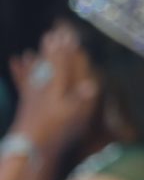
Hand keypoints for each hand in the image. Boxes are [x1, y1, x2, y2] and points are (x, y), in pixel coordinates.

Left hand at [10, 25, 99, 155]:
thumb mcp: (72, 118)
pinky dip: (19, 71)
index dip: (65, 51)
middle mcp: (43, 88)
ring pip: (35, 72)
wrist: (28, 145)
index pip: (62, 65)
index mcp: (56, 89)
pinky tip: (15, 61)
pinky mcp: (25, 103)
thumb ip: (80, 99)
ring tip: (32, 50)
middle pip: (48, 64)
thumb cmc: (54, 131)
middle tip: (52, 34)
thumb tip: (93, 83)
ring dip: (36, 59)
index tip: (68, 36)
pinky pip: (22, 82)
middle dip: (51, 49)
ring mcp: (32, 95)